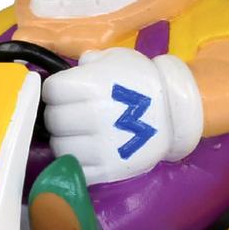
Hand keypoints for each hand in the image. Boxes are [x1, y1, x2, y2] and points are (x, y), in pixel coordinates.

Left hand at [42, 48, 203, 184]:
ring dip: (66, 140)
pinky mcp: (108, 169)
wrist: (177, 112)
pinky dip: (78, 161)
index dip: (56, 91)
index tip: (65, 93)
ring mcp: (100, 145)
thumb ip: (91, 61)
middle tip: (72, 115)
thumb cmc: (144, 81)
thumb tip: (77, 66)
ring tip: (79, 134)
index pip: (51, 90)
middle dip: (59, 115)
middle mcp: (92, 115)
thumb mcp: (118, 59)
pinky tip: (88, 151)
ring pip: (60, 147)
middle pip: (53, 120)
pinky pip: (77, 168)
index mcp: (90, 85)